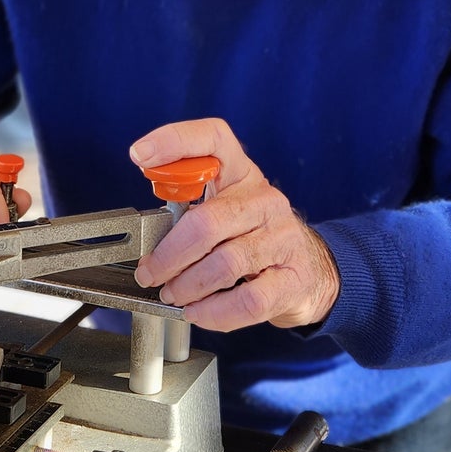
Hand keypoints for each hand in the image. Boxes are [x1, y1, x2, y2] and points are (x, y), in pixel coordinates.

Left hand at [130, 118, 339, 330]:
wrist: (310, 271)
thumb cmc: (253, 238)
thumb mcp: (225, 210)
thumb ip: (188, 211)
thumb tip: (148, 236)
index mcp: (241, 175)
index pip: (213, 139)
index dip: (174, 141)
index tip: (140, 156)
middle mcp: (265, 200)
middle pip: (207, 221)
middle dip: (169, 254)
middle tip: (150, 273)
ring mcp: (283, 239)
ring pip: (225, 263)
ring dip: (188, 285)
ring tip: (173, 295)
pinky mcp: (293, 278)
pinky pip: (248, 300)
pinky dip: (215, 312)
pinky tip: (198, 312)